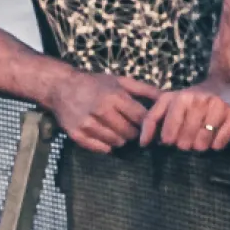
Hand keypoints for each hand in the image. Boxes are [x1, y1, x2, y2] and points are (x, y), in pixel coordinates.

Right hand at [39, 67, 162, 153]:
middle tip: (133, 129)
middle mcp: (101, 110)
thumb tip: (167, 96)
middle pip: (130, 133)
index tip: (150, 126)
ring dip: (121, 139)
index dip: (148, 124)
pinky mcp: (77, 134)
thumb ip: (144, 90)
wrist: (61, 87)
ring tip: (119, 130)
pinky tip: (106, 136)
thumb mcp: (120, 81)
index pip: (141, 118)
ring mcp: (87, 123)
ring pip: (116, 142)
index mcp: (114, 96)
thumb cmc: (95, 83)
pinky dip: (106, 145)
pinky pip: (100, 148)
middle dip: (135, 133)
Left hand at [139, 77, 229, 150]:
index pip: (167, 133)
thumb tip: (143, 143)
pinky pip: (220, 143)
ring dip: (201, 145)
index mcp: (180, 97)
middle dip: (185, 144)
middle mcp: (199, 100)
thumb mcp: (170, 101)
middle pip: (184, 142)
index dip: (168, 140)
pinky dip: (217, 144)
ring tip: (203, 137)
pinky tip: (216, 136)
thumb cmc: (194, 98)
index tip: (170, 139)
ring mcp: (218, 106)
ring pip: (202, 144)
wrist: (229, 83)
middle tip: (189, 137)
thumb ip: (153, 119)